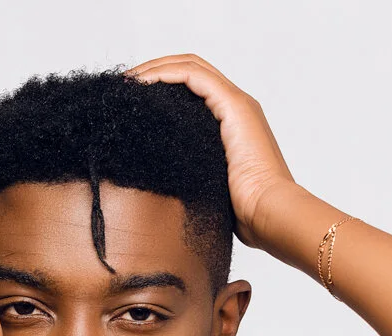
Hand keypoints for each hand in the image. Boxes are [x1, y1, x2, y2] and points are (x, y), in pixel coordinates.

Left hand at [127, 54, 296, 248]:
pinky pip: (193, 76)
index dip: (162, 87)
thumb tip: (162, 186)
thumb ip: (192, 176)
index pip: (194, 90)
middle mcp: (236, 107)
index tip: (131, 100)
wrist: (268, 213)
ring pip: (191, 66)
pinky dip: (165, 73)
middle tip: (123, 85)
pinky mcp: (234, 105)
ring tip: (127, 81)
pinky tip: (141, 84)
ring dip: (155, 68)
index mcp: (231, 124)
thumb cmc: (244, 213)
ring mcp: (237, 103)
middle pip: (191, 72)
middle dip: (155, 71)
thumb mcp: (207, 187)